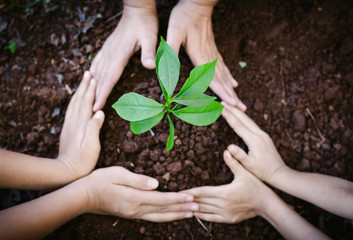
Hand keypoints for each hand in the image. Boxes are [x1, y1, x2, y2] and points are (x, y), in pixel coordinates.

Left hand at [58, 71, 104, 180]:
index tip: (93, 77)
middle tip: (88, 73)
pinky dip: (75, 101)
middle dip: (84, 85)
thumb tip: (100, 112)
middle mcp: (73, 122)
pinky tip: (77, 100)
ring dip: (79, 91)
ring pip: (74, 104)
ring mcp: (69, 125)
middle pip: (78, 100)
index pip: (86, 102)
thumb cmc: (82, 161)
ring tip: (83, 82)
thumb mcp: (91, 146)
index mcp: (80, 124)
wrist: (66, 171)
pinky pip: (71, 110)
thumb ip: (94, 128)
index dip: (90, 89)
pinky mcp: (68, 130)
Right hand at [83, 166, 197, 221]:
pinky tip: (170, 215)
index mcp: (134, 198)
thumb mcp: (117, 174)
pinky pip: (152, 218)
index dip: (178, 199)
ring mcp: (133, 214)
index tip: (192, 197)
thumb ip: (138, 180)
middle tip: (198, 208)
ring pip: (159, 217)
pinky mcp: (130, 214)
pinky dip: (164, 217)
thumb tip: (156, 184)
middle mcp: (136, 209)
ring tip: (189, 214)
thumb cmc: (99, 181)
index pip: (162, 199)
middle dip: (182, 209)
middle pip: (164, 211)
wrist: (82, 197)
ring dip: (175, 215)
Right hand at [90, 1, 157, 110]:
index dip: (102, 93)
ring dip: (91, 86)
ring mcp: (107, 50)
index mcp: (119, 54)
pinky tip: (90, 79)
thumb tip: (150, 66)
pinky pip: (97, 63)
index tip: (95, 107)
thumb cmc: (145, 23)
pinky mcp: (108, 48)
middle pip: (100, 78)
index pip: (109, 78)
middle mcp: (110, 54)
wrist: (136, 9)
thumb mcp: (150, 37)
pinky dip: (92, 73)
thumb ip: (149, 52)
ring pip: (96, 71)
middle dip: (93, 95)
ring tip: (85, 99)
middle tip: (87, 111)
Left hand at [166, 0, 245, 110]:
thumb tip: (162, 65)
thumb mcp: (173, 32)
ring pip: (225, 75)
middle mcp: (209, 57)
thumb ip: (170, 49)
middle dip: (232, 96)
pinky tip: (233, 81)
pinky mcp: (212, 49)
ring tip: (240, 100)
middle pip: (223, 80)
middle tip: (243, 108)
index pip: (213, 79)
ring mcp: (213, 53)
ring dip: (232, 89)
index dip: (222, 93)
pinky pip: (223, 66)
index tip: (232, 105)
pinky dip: (229, 76)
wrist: (197, 3)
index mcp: (199, 56)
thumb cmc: (184, 17)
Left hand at [183, 150, 271, 222]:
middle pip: (201, 201)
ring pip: (205, 211)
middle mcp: (223, 204)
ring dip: (193, 208)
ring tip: (182, 206)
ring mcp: (225, 213)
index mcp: (224, 192)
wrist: (266, 204)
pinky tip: (195, 214)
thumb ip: (234, 162)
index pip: (202, 192)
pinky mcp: (229, 219)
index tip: (180, 191)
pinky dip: (203, 216)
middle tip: (176, 199)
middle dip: (188, 200)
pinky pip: (212, 218)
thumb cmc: (256, 186)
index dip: (190, 191)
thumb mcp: (244, 172)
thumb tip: (226, 151)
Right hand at [222, 103, 284, 181]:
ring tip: (228, 105)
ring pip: (248, 119)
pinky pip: (251, 123)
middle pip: (243, 118)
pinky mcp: (264, 136)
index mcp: (254, 140)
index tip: (220, 108)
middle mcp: (259, 134)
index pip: (238, 125)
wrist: (279, 173)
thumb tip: (228, 147)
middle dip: (232, 109)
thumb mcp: (249, 166)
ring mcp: (263, 134)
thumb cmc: (262, 171)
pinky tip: (240, 115)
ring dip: (238, 111)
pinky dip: (243, 117)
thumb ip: (239, 156)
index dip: (228, 116)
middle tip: (221, 102)